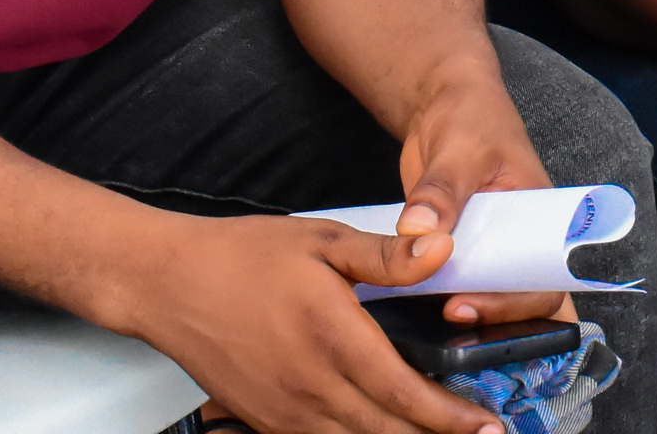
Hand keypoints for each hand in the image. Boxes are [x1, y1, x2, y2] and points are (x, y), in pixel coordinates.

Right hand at [120, 211, 514, 433]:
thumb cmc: (243, 257)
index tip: (488, 424)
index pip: (405, 393)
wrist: (168, 284)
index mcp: (332, 337)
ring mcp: (284, 412)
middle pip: (387, 431)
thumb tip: (443, 248)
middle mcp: (310, 386)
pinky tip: (379, 429)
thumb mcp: (323, 241)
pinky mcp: (264, 421)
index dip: (451, 417)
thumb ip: (387, 256)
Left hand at [395, 76, 574, 330]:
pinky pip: (455, 281)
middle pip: (521, 299)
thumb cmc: (470, 115)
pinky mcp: (458, 247)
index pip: (544, 279)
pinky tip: (410, 298)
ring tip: (425, 314)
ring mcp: (488, 245)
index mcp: (542, 217)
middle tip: (446, 313)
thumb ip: (440, 192)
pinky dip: (436, 293)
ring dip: (462, 309)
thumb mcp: (458, 149)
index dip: (514, 303)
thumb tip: (416, 231)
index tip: (468, 305)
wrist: (443, 103)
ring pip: (487, 295)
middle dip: (489, 317)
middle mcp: (520, 239)